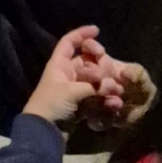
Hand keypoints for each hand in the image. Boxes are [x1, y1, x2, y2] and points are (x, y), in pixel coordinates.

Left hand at [23, 25, 147, 131]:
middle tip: (111, 74)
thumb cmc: (52, 105)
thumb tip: (112, 86)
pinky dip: (105, 100)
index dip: (81, 34)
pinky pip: (95, 97)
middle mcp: (66, 74)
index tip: (97, 30)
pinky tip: (115, 105)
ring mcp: (74, 90)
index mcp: (58, 64)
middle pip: (87, 63)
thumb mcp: (71, 92)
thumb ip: (93, 86)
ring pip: (94, 82)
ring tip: (118, 92)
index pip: (69, 42)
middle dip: (101, 67)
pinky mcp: (80, 105)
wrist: (43, 132)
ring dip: (107, 86)